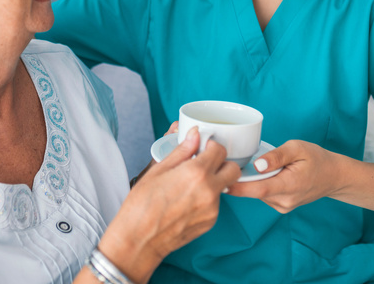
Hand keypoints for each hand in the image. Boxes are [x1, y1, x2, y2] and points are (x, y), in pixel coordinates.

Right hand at [99, 127, 240, 282]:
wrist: (140, 240)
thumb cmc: (142, 205)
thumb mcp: (158, 170)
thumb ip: (182, 151)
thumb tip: (195, 135)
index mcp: (196, 173)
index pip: (220, 150)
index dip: (212, 146)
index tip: (203, 148)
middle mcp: (209, 190)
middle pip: (233, 169)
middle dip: (222, 163)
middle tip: (205, 164)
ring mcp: (212, 209)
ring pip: (224, 187)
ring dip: (213, 181)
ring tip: (189, 186)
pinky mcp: (211, 222)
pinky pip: (216, 204)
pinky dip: (206, 199)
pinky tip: (187, 202)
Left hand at [225, 139, 341, 213]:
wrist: (334, 176)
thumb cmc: (317, 159)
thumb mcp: (297, 148)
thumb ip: (276, 156)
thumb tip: (258, 165)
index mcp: (289, 185)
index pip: (257, 190)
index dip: (237, 186)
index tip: (221, 180)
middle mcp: (284, 201)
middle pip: (254, 191)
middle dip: (240, 180)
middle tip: (226, 165)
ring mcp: (283, 206)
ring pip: (257, 194)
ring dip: (250, 182)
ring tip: (249, 166)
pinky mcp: (282, 206)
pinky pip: (264, 195)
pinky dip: (259, 185)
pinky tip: (262, 174)